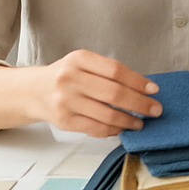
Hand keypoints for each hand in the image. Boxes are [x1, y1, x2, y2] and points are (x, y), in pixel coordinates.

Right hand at [28, 50, 161, 136]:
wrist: (34, 91)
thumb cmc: (66, 76)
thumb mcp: (84, 63)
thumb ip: (108, 72)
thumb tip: (143, 88)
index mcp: (79, 59)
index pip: (116, 70)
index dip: (138, 81)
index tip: (154, 90)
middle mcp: (70, 79)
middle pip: (114, 93)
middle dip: (140, 104)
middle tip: (155, 109)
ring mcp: (66, 101)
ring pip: (107, 114)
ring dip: (129, 120)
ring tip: (140, 122)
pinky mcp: (64, 120)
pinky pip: (95, 128)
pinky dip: (113, 130)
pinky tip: (122, 128)